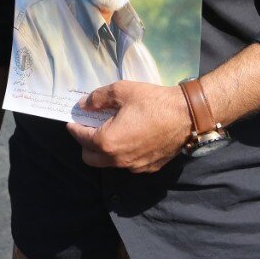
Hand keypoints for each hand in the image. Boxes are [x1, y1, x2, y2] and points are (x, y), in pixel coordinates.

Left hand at [64, 81, 189, 172]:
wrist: (187, 116)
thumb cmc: (153, 102)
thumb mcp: (122, 91)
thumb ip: (98, 98)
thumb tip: (84, 105)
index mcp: (108, 142)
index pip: (81, 138)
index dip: (74, 128)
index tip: (72, 121)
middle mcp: (118, 160)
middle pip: (90, 158)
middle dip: (85, 144)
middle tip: (90, 127)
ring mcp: (134, 167)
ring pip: (108, 163)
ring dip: (103, 150)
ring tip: (110, 131)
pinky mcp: (148, 168)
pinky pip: (127, 164)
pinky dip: (122, 153)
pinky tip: (130, 138)